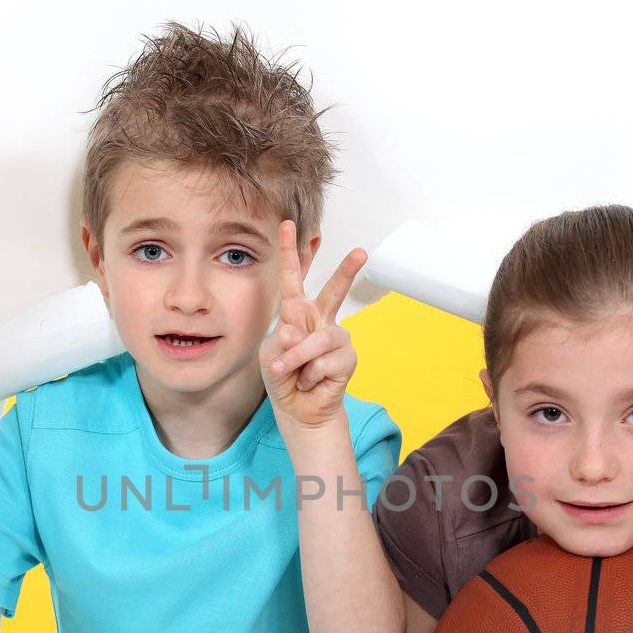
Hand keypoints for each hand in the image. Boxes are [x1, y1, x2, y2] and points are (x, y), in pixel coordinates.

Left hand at [259, 220, 366, 430]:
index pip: (293, 279)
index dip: (291, 252)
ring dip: (298, 359)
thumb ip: (284, 336)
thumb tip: (301, 329)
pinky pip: (324, 361)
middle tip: (360, 252)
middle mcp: (320, 319)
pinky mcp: (347, 357)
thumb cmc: (283, 375)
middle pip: (333, 291)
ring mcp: (336, 337)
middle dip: (347, 271)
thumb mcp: (271, 352)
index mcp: (297, 312)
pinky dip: (310, 374)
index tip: (287, 224)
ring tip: (292, 373)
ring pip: (317, 340)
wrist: (298, 408)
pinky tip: (310, 381)